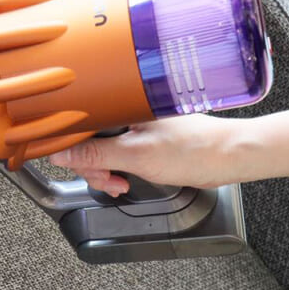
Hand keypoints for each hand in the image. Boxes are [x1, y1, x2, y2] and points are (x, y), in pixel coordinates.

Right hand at [47, 115, 243, 195]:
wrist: (228, 156)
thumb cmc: (194, 150)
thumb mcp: (135, 156)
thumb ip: (94, 154)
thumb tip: (60, 154)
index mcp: (120, 106)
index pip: (79, 126)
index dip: (73, 150)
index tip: (81, 168)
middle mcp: (125, 112)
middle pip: (88, 140)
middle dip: (93, 166)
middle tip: (108, 180)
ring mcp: (134, 125)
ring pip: (102, 149)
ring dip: (106, 170)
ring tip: (120, 183)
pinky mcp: (143, 137)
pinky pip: (118, 152)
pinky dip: (118, 168)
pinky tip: (126, 178)